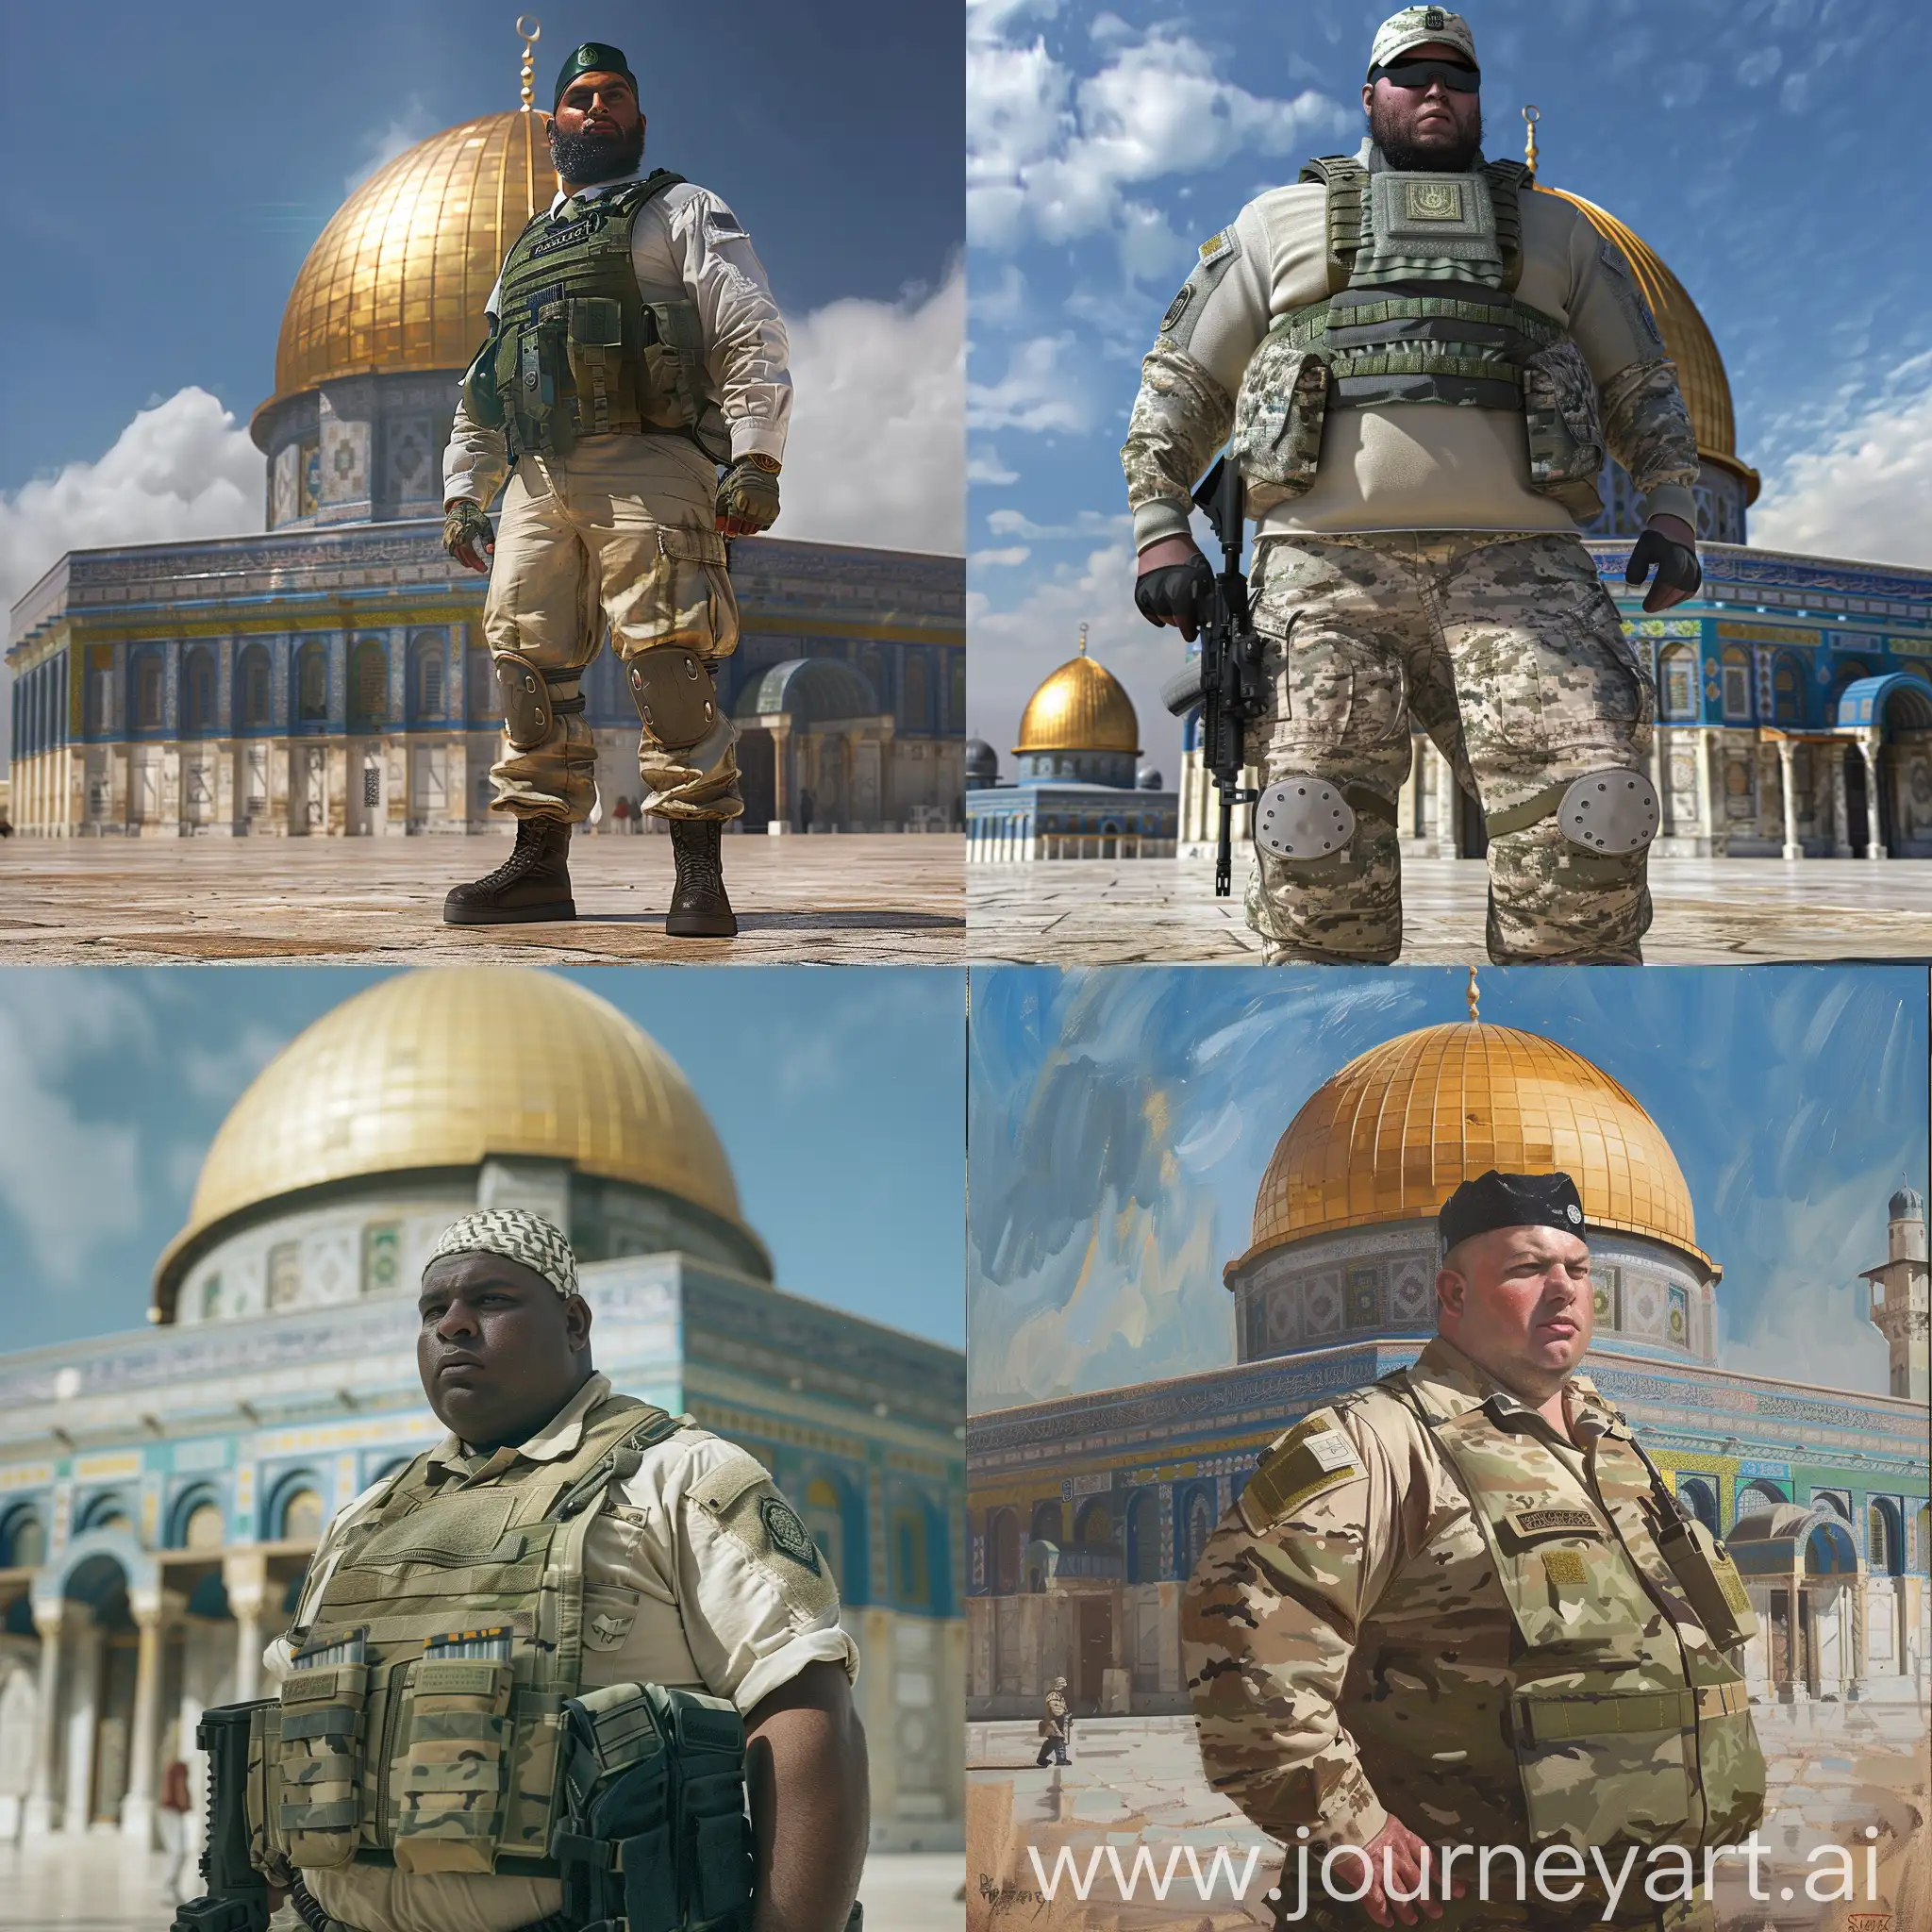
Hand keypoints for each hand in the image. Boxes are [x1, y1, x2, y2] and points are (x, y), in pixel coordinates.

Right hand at [443, 498, 494, 573]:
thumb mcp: (485, 525)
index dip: (476, 562)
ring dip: (465, 560)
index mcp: (462, 531)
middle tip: (483, 569)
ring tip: (476, 564)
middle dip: (472, 563)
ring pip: (455, 554)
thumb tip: (491, 552)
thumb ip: (488, 539)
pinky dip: (459, 555)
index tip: (485, 569)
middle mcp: (452, 535)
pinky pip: (451, 551)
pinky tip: (468, 559)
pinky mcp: (445, 538)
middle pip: (461, 555)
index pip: (468, 552)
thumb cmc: (475, 516)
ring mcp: (447, 537)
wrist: (462, 507)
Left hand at [716, 455, 780, 535]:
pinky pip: (765, 525)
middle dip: (740, 528)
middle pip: (746, 528)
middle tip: (738, 522)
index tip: (729, 533)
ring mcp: (767, 507)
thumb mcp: (726, 493)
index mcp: (742, 498)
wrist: (758, 470)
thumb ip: (722, 511)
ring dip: (749, 526)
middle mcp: (756, 503)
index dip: (731, 529)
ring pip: (756, 528)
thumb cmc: (740, 481)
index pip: (736, 521)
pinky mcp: (775, 509)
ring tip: (746, 516)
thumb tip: (720, 528)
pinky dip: (759, 523)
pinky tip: (756, 515)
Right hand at [1134, 539, 1214, 640]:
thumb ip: (1203, 595)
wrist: (1162, 537)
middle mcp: (1161, 595)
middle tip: (1188, 616)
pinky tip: (1162, 612)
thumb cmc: (1186, 555)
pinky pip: (1148, 612)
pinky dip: (1156, 614)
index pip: (1184, 621)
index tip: (1193, 633)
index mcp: (1179, 590)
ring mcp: (1148, 594)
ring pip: (1161, 617)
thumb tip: (1205, 616)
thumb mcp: (1202, 573)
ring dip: (1169, 616)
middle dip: (1182, 621)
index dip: (1190, 630)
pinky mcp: (1140, 592)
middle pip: (1172, 621)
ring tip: (1176, 609)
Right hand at [1349, 1814, 1464, 1927]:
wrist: (1344, 1815)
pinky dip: (1382, 1914)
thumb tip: (1396, 1838)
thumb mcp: (1385, 1818)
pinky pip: (1377, 1902)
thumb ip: (1393, 1832)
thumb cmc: (1360, 1812)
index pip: (1429, 1860)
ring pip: (1401, 1896)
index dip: (1444, 1877)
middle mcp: (1398, 1857)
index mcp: (1404, 1838)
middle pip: (1418, 1883)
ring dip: (1407, 1910)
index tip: (1459, 1890)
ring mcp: (1384, 1870)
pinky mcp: (1367, 1880)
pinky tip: (1387, 1921)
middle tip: (1436, 1912)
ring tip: (1412, 1920)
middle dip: (1428, 1899)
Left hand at [1625, 513, 1699, 613]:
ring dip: (1669, 601)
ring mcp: (1694, 568)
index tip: (1646, 607)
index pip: (1668, 580)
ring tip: (1654, 605)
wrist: (1676, 531)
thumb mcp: (1642, 548)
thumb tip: (1635, 583)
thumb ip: (1636, 565)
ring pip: (1685, 591)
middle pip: (1677, 588)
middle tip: (1648, 608)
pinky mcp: (1696, 574)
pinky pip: (1690, 591)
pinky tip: (1665, 602)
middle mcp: (1687, 562)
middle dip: (1662, 601)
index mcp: (1674, 555)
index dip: (1657, 596)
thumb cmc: (1655, 541)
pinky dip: (1678, 599)